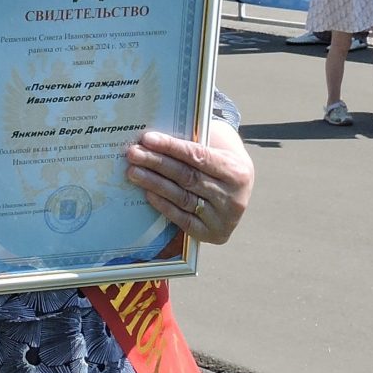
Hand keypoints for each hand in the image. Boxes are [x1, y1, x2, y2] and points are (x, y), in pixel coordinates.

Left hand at [125, 119, 253, 248]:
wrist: (239, 193)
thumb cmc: (222, 164)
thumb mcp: (218, 148)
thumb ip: (195, 143)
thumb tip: (157, 140)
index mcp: (237, 171)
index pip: (199, 156)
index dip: (172, 147)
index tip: (148, 139)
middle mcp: (233, 197)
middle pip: (187, 177)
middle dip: (157, 163)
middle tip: (134, 154)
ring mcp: (223, 218)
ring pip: (182, 198)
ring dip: (154, 184)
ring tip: (134, 172)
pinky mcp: (213, 234)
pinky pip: (182, 219)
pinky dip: (164, 205)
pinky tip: (148, 193)